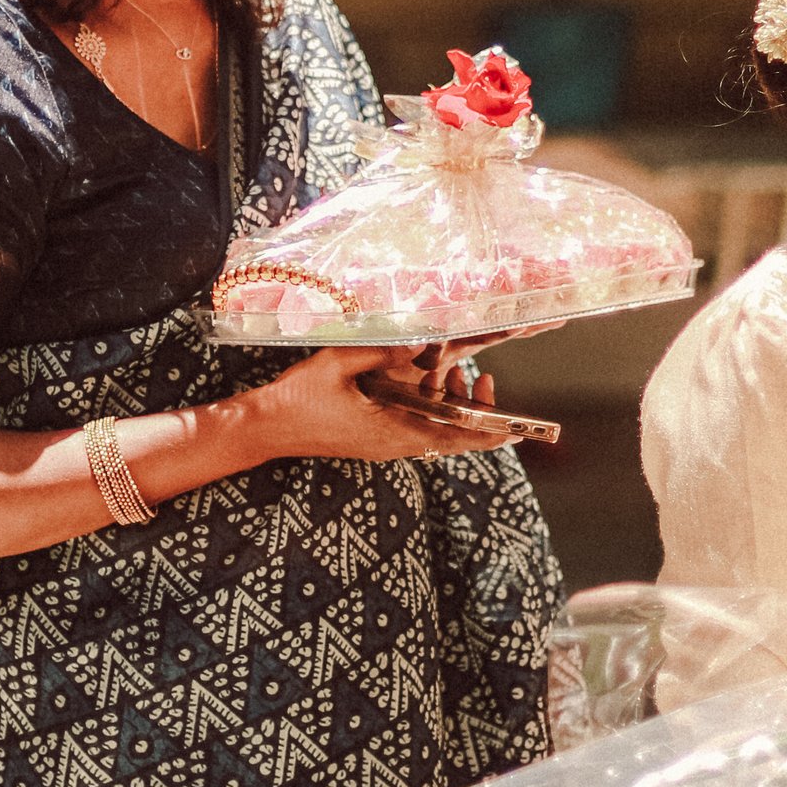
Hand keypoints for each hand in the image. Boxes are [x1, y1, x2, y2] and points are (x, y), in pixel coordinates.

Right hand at [246, 342, 521, 466]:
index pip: (456, 440)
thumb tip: (422, 342)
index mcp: (393, 431)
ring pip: (435, 430)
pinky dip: (428, 407)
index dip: (491, 435)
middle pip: (453, 437)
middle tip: (480, 377)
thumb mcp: (340, 364)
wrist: (267, 427)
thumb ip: (383, 352)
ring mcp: (385, 444)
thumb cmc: (300, 397)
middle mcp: (395, 444)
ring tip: (446, 371)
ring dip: (449, 405)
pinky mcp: (375, 439)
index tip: (519, 429)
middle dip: (474, 409)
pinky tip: (419, 381)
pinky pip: (415, 427)